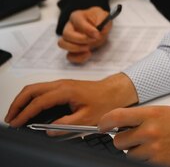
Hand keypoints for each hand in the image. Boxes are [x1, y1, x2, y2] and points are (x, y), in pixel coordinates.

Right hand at [4, 73, 137, 129]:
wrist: (115, 91)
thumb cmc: (105, 102)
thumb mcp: (87, 118)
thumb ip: (67, 124)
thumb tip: (49, 130)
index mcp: (66, 91)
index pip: (38, 102)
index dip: (25, 113)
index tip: (17, 123)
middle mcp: (61, 84)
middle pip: (31, 90)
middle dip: (17, 104)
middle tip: (10, 119)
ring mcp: (61, 83)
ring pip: (34, 88)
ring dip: (22, 100)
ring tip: (15, 115)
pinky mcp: (62, 86)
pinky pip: (41, 89)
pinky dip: (30, 98)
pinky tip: (28, 109)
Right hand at [58, 7, 112, 63]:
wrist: (99, 25)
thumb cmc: (100, 20)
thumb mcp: (104, 17)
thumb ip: (104, 22)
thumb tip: (100, 31)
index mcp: (77, 16)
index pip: (77, 21)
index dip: (87, 29)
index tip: (97, 34)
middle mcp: (69, 26)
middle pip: (66, 34)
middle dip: (81, 39)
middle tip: (93, 40)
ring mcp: (69, 38)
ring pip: (63, 44)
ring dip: (76, 48)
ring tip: (89, 48)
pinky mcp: (72, 48)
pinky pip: (69, 56)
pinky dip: (78, 58)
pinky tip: (88, 54)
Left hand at [99, 106, 169, 166]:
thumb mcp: (167, 112)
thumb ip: (144, 116)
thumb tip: (124, 120)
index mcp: (152, 113)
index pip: (116, 116)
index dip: (105, 122)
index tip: (101, 125)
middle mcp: (150, 130)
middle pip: (118, 140)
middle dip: (123, 140)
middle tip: (132, 138)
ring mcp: (152, 148)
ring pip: (128, 153)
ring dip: (134, 151)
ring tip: (150, 145)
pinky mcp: (155, 161)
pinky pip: (138, 161)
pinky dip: (144, 158)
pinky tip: (157, 152)